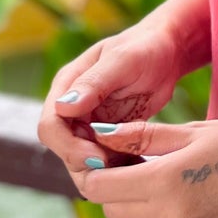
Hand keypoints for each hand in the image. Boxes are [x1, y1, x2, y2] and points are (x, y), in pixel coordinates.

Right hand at [37, 18, 186, 191]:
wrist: (167, 52)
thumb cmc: (145, 46)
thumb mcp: (123, 60)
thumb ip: (93, 83)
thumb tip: (63, 107)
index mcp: (68, 85)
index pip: (50, 127)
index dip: (68, 147)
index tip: (98, 156)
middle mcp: (73, 108)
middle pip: (63, 150)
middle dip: (86, 164)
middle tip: (120, 168)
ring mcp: (90, 123)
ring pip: (82, 161)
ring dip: (103, 171)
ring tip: (133, 167)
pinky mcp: (108, 136)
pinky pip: (104, 162)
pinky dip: (118, 170)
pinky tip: (139, 168)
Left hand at [76, 115, 217, 217]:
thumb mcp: (194, 131)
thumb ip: (143, 137)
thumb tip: (101, 137)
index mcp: (166, 181)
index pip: (99, 188)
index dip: (96, 171)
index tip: (108, 159)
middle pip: (114, 212)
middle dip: (117, 190)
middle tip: (138, 170)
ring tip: (158, 195)